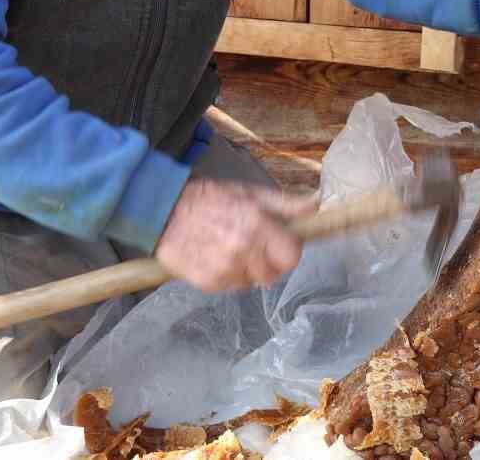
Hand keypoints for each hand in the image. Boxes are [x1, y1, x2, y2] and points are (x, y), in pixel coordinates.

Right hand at [153, 179, 318, 291]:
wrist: (164, 212)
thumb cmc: (210, 198)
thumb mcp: (250, 193)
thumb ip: (285, 203)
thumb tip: (315, 206)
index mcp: (256, 224)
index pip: (291, 256)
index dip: (289, 250)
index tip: (281, 243)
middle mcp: (242, 250)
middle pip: (273, 274)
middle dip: (268, 261)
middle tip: (254, 245)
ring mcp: (224, 270)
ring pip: (252, 282)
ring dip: (247, 269)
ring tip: (231, 248)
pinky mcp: (208, 283)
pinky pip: (231, 286)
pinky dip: (228, 275)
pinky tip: (216, 256)